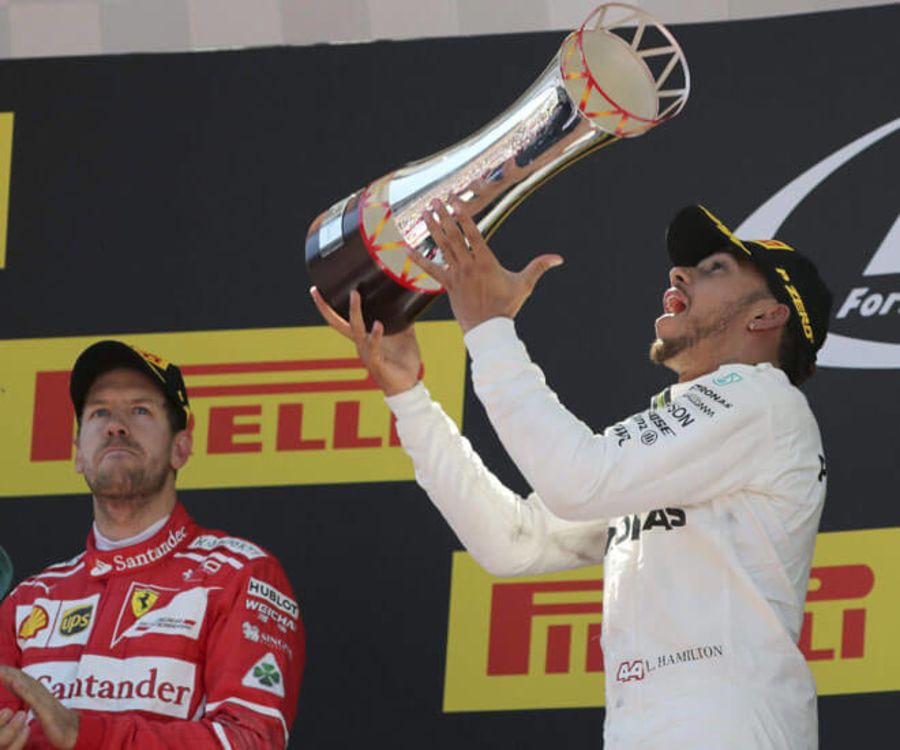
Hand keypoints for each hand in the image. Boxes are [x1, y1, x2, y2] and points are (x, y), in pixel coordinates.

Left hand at [0, 667, 77, 748]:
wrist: (75, 732)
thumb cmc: (58, 724)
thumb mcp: (42, 712)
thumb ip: (34, 703)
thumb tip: (24, 700)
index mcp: (39, 695)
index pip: (23, 682)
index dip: (11, 675)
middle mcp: (42, 694)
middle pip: (24, 680)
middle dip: (10, 672)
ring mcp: (44, 701)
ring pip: (27, 686)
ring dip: (14, 677)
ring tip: (1, 671)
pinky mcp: (46, 711)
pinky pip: (34, 699)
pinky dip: (24, 690)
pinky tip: (15, 684)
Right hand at [311, 287, 422, 396]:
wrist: (409, 385)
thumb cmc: (403, 363)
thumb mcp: (404, 336)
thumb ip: (404, 320)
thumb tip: (410, 300)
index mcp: (363, 338)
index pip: (340, 321)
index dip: (327, 308)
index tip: (316, 291)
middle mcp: (360, 345)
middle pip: (340, 323)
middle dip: (330, 307)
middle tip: (322, 289)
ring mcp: (367, 353)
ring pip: (355, 330)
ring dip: (355, 312)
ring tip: (355, 295)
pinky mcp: (377, 362)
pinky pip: (373, 347)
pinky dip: (375, 335)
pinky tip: (378, 324)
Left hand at [415, 199, 562, 331]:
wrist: (488, 330)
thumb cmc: (506, 307)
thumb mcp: (524, 285)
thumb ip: (538, 267)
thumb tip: (559, 258)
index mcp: (486, 262)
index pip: (472, 234)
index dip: (462, 217)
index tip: (454, 202)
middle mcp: (468, 266)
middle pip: (453, 236)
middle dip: (443, 217)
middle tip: (434, 200)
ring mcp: (456, 275)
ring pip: (442, 247)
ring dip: (432, 229)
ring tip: (424, 213)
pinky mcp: (448, 285)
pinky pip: (430, 269)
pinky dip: (418, 258)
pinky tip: (405, 247)